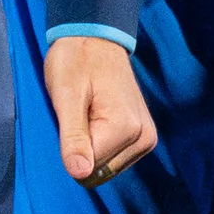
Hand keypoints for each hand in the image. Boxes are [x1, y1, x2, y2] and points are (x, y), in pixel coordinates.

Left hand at [42, 35, 155, 188]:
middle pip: (100, 172)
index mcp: (126, 128)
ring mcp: (147, 138)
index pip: (88, 168)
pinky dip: (100, 144)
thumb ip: (74, 138)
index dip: (70, 146)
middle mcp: (144, 137)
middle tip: (80, 114)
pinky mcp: (145, 137)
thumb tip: (80, 174)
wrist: (96, 38)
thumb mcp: (66, 97)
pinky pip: (114, 159)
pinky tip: (97, 118)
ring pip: (106, 168)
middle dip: (82, 149)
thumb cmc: (76, 61)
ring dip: (91, 146)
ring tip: (89, 113)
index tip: (72, 116)